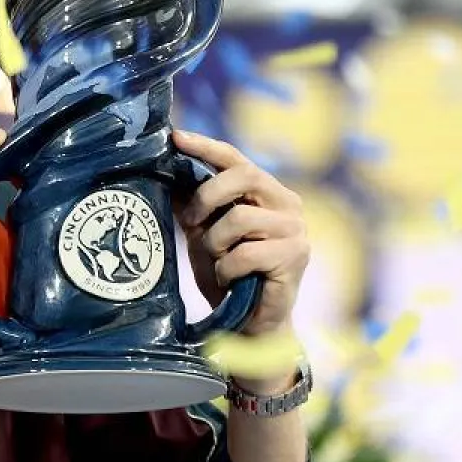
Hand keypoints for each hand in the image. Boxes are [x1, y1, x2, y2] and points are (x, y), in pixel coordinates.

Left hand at [171, 130, 309, 337]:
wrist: (249, 323)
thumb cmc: (228, 275)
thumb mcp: (204, 234)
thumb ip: (194, 205)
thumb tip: (166, 171)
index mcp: (265, 192)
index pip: (235, 159)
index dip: (205, 146)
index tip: (175, 137)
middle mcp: (287, 203)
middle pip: (244, 175)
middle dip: (208, 196)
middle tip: (191, 222)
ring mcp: (295, 229)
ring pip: (240, 217)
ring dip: (216, 243)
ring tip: (217, 261)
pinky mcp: (296, 256)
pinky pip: (247, 252)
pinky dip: (228, 268)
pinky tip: (229, 279)